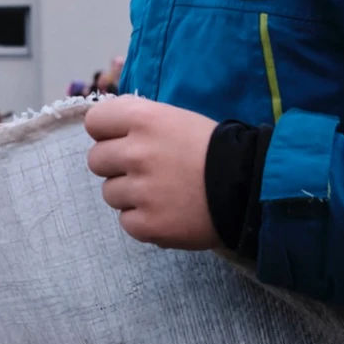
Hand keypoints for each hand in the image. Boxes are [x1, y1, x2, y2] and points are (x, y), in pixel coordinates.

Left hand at [83, 96, 218, 248]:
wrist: (249, 187)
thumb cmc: (212, 148)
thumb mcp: (175, 118)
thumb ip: (137, 119)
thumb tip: (105, 126)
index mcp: (143, 119)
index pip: (94, 122)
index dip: (107, 132)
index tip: (123, 140)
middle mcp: (136, 153)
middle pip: (96, 160)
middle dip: (116, 165)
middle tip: (147, 169)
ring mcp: (141, 191)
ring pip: (110, 193)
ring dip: (130, 194)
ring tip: (163, 192)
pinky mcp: (148, 225)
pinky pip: (126, 221)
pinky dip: (143, 220)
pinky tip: (167, 211)